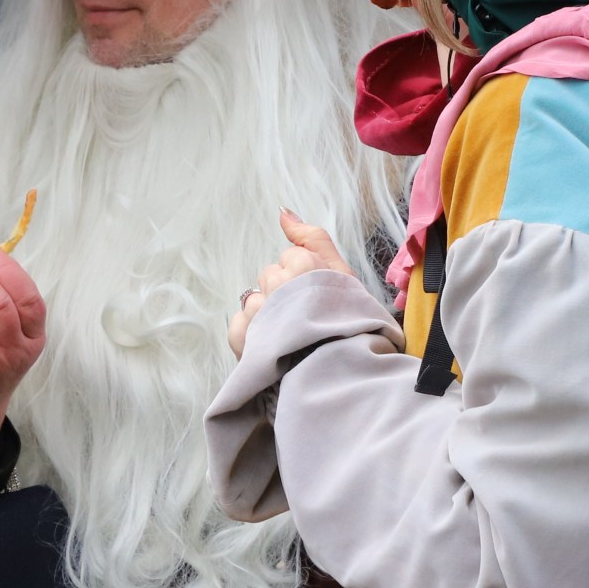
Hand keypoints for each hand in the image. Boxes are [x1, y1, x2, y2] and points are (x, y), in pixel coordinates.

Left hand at [228, 210, 353, 357]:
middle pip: (270, 276)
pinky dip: (251, 335)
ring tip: (290, 337)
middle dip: (284, 293)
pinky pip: (239, 324)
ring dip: (266, 315)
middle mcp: (278, 285)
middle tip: (306, 319)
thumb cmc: (350, 326)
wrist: (339, 376)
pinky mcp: (243, 337)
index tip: (319, 298)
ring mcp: (258, 311)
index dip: (306, 277)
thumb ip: (314, 238)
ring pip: (254, 299)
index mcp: (306, 267)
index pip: (292, 257)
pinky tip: (272, 346)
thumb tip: (283, 211)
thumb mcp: (344, 276)